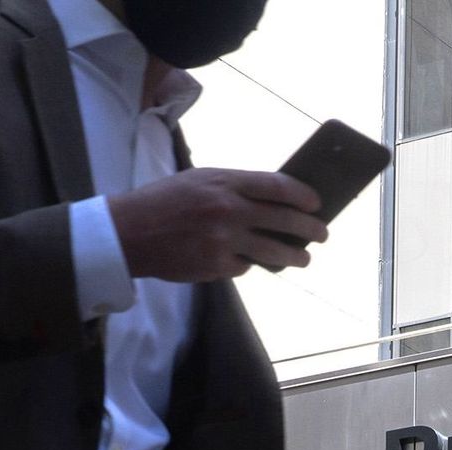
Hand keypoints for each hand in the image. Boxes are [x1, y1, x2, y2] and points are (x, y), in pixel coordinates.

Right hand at [107, 168, 329, 281]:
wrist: (128, 233)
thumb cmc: (165, 201)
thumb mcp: (200, 180)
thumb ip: (235, 187)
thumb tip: (276, 199)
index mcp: (225, 182)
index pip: (278, 186)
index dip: (303, 196)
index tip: (317, 204)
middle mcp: (228, 210)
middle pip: (285, 220)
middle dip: (311, 229)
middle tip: (323, 234)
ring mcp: (224, 240)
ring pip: (275, 252)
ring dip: (296, 257)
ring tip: (304, 258)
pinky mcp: (217, 266)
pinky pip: (245, 266)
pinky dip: (248, 263)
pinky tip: (245, 259)